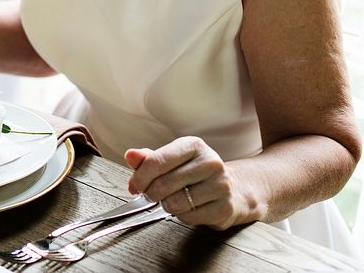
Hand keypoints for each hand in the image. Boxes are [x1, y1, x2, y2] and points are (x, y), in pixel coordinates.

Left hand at [125, 136, 252, 229]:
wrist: (233, 189)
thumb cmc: (194, 173)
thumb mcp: (172, 159)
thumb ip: (148, 159)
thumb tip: (130, 156)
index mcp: (193, 145)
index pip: (156, 161)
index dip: (139, 177)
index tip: (135, 186)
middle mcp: (210, 162)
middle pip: (163, 184)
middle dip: (151, 193)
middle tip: (152, 195)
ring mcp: (220, 185)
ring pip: (175, 202)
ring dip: (167, 205)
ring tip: (173, 199)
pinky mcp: (225, 208)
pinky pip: (188, 217)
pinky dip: (181, 216)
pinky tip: (188, 208)